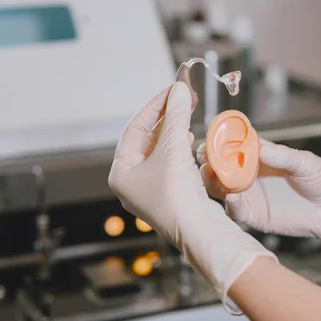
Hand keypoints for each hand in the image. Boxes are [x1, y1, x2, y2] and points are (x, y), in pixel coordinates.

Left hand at [108, 82, 275, 313]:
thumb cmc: (177, 194)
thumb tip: (180, 89)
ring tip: (187, 118)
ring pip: (160, 152)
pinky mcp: (169, 197)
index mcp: (121, 173)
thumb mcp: (174, 147)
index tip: (173, 90)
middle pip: (147, 140)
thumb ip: (176, 116)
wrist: (199, 231)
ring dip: (174, 133)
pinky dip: (180, 150)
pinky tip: (190, 142)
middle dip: (166, 118)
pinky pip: (170, 165)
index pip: (135, 129)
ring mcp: (150, 191)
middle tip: (184, 99)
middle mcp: (132, 183)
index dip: (155, 106)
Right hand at [198, 140, 320, 272]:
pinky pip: (235, 210)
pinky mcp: (254, 216)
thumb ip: (283, 156)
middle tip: (204, 158)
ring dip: (213, 181)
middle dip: (209, 160)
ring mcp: (250, 195)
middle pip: (221, 165)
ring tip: (212, 176)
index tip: (209, 138)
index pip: (234, 144)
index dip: (219, 140)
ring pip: (221, 187)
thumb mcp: (306, 163)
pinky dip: (229, 204)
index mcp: (262, 155)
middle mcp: (251, 173)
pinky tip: (231, 197)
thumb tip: (261, 149)